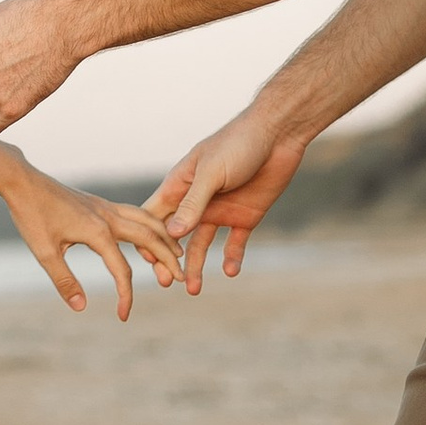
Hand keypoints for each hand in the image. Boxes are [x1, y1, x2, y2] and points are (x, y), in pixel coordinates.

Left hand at [1, 164, 179, 319]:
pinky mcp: (101, 203)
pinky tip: (150, 234)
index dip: (126, 296)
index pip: (122, 270)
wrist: (23, 182)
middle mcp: (108, 217)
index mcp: (97, 232)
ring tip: (177, 254)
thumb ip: (65, 281)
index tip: (124, 317)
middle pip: (151, 239)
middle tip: (182, 279)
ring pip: (147, 221)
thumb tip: (81, 307)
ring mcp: (106, 207)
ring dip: (165, 238)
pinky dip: (150, 225)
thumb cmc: (31, 216)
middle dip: (168, 260)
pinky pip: (135, 213)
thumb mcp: (44, 252)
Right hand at [146, 102, 311, 286]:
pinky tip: (230, 271)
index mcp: (180, 186)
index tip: (146, 262)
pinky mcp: (245, 217)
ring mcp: (220, 210)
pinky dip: (231, 258)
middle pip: (175, 236)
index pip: (155, 216)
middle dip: (169, 259)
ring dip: (196, 266)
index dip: (148, 239)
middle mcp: (197, 201)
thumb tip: (171, 235)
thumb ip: (193, 204)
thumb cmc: (238, 144)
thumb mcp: (212, 173)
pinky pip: (234, 243)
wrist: (279, 134)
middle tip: (166, 283)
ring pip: (201, 245)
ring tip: (192, 290)